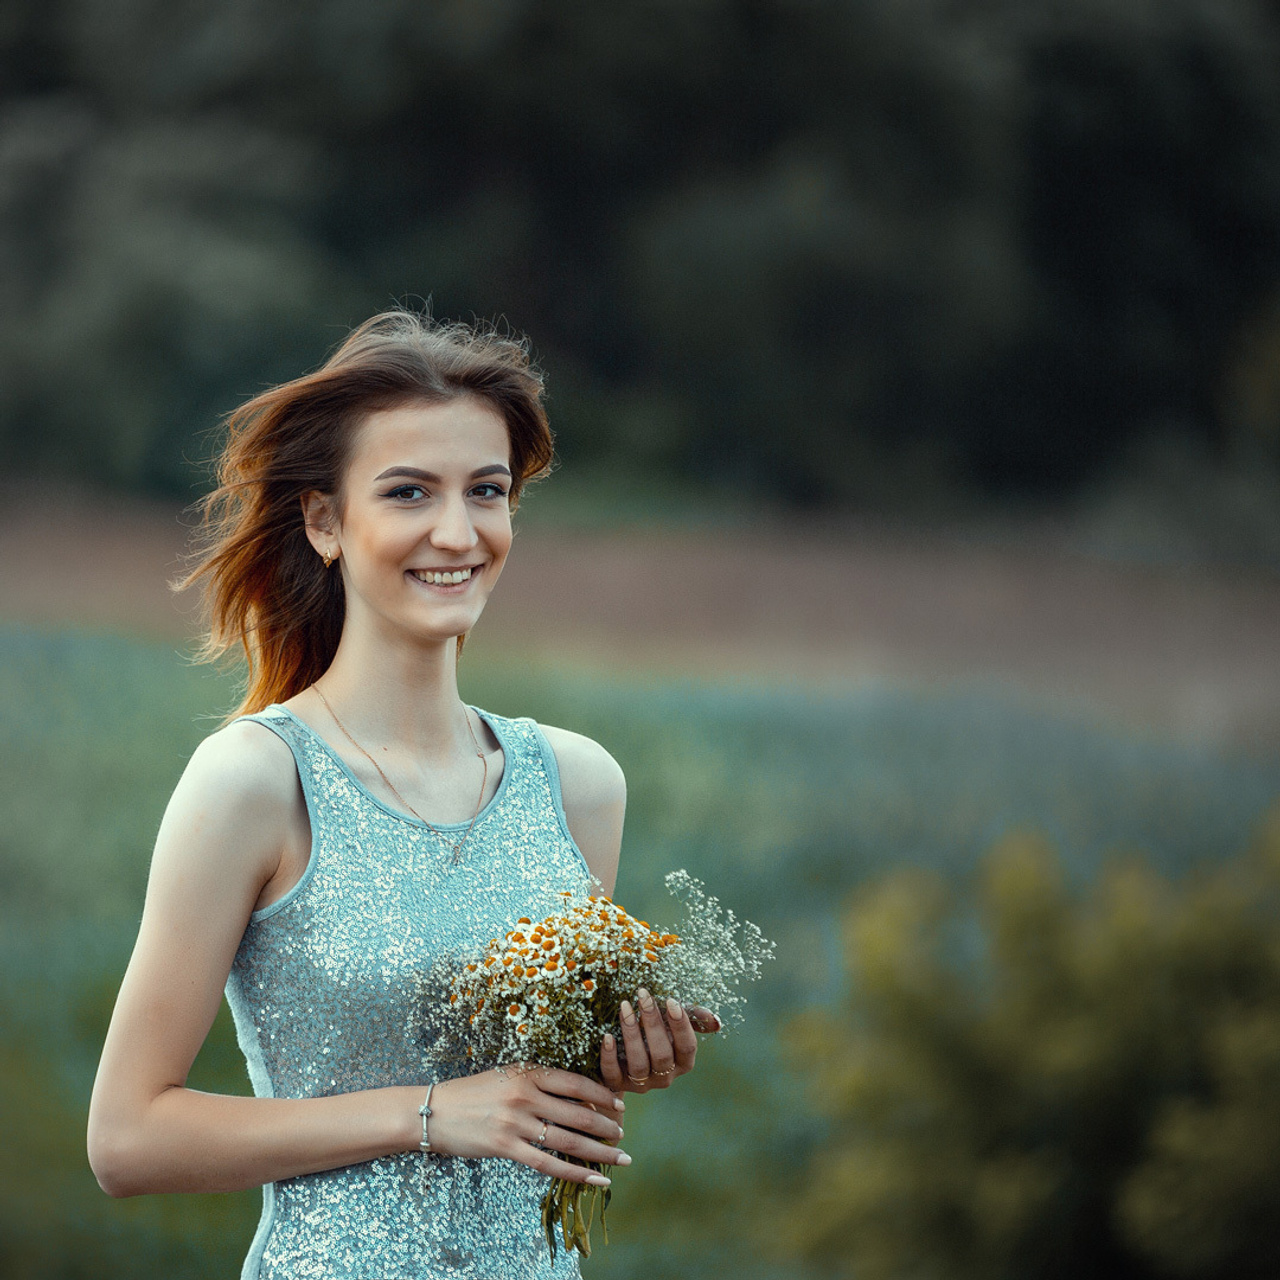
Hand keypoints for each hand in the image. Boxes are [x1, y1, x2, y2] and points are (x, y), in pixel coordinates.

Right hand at [428, 1066, 628, 1184]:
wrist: (436, 1111)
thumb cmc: (475, 1092)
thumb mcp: (508, 1076)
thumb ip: (539, 1084)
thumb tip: (579, 1099)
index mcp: (528, 1072)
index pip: (575, 1082)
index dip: (601, 1094)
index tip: (620, 1103)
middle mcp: (525, 1096)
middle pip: (577, 1112)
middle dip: (606, 1125)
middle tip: (624, 1134)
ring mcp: (516, 1123)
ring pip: (567, 1140)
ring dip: (599, 1152)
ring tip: (619, 1158)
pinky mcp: (506, 1148)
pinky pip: (548, 1164)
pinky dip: (575, 1173)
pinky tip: (595, 1180)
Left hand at [599, 990, 721, 1093]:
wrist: (626, 1052)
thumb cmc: (655, 1029)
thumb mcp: (673, 1020)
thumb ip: (694, 1017)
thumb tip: (716, 1022)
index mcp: (682, 1062)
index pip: (687, 1047)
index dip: (681, 1026)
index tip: (671, 1000)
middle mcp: (665, 1076)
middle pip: (662, 1054)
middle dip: (653, 1023)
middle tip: (643, 995)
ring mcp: (641, 1083)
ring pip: (639, 1064)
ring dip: (631, 1034)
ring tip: (625, 1007)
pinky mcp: (618, 1084)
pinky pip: (613, 1074)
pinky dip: (609, 1056)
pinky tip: (607, 1036)